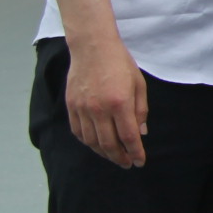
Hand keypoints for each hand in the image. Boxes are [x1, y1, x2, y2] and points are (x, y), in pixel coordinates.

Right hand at [64, 38, 148, 166]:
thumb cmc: (120, 64)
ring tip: (114, 157)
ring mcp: (82, 108)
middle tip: (127, 164)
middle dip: (120, 157)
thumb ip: (140, 111)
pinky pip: (78, 131)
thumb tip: (141, 134)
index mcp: (120, 103)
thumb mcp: (139, 85)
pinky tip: (96, 145)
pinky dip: (88, 142)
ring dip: (103, 153)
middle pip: (108, 143)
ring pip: (91, 141)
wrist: (93, 48)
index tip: (139, 162)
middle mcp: (99, 109)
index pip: (128, 137)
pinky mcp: (71, 106)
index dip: (135, 152)